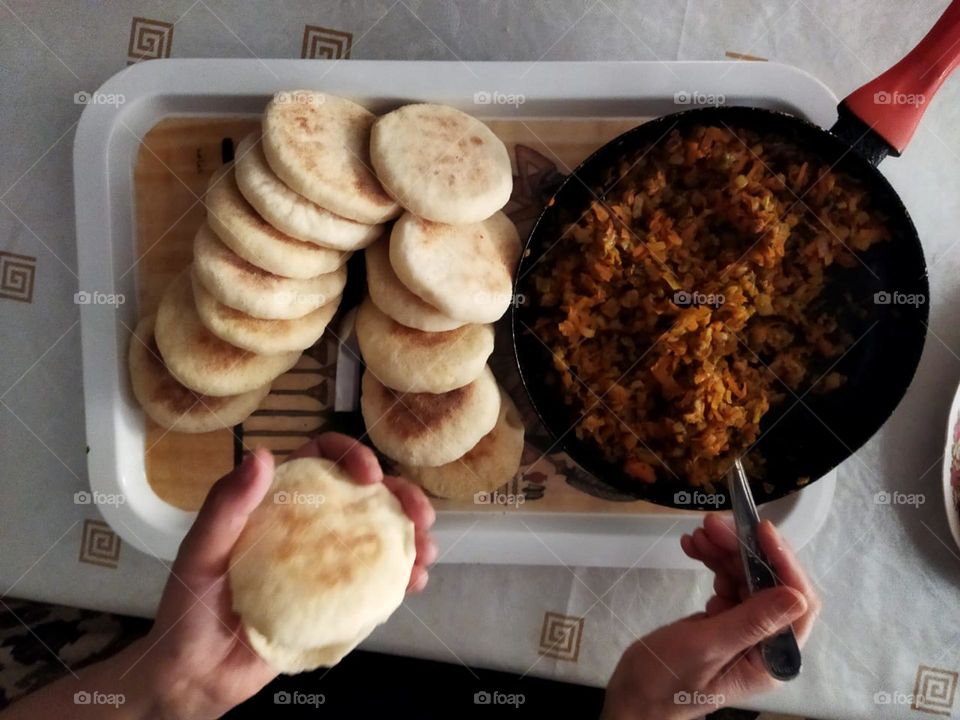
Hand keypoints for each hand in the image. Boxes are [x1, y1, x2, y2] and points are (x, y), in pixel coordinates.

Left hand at [139, 433, 436, 718]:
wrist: (196, 678)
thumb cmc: (188, 609)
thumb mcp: (200, 553)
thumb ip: (227, 505)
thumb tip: (263, 454)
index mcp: (276, 504)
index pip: (320, 462)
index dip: (350, 456)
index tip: (370, 474)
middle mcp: (306, 526)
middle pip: (362, 495)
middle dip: (400, 495)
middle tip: (421, 514)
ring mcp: (325, 563)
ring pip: (378, 534)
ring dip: (411, 535)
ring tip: (428, 550)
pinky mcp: (336, 600)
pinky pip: (376, 580)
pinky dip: (403, 576)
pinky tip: (416, 582)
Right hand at [602, 514, 819, 719]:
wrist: (630, 698)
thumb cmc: (664, 682)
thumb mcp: (706, 649)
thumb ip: (750, 623)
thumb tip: (797, 597)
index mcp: (771, 659)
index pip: (797, 604)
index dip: (784, 563)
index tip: (760, 530)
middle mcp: (765, 643)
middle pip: (769, 583)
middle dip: (744, 550)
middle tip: (711, 525)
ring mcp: (744, 630)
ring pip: (747, 577)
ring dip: (725, 551)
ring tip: (697, 534)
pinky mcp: (723, 620)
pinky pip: (727, 581)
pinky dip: (712, 561)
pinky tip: (692, 547)